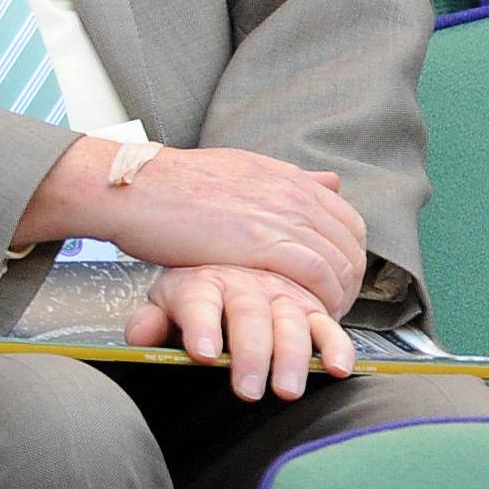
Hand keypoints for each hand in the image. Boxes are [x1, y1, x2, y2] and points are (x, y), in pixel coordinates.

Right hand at [25, 140, 368, 316]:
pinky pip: (317, 276)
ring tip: (319, 320)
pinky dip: (320, 301)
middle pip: (350, 246)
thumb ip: (286, 178)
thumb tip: (327, 180)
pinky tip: (306, 317)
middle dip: (349, 283)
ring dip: (338, 298)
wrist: (139, 187)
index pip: (348, 220)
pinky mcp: (265, 243)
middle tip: (331, 308)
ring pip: (339, 264)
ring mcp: (282, 216)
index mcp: (288, 177)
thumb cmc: (174, 183)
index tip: (334, 282)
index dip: (348, 257)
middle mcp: (293, 193)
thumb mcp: (239, 168)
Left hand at [125, 264, 355, 401]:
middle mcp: (245, 285)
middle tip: (247, 390)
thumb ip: (151, 322)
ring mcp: (281, 295)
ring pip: (291, 323)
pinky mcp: (312, 308)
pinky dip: (336, 346)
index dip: (201, 326)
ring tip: (286, 390)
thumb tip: (138, 338)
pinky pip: (327, 326)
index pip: (199, 303)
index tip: (203, 354)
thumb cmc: (197, 298)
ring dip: (292, 357)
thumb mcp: (167, 304)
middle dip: (250, 354)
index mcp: (203, 282)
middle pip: (249, 316)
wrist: (234, 268)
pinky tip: (337, 369)